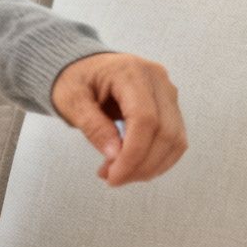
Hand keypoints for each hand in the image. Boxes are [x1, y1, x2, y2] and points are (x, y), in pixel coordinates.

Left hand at [49, 52, 188, 185]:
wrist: (82, 66)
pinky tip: (133, 167)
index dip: (134, 153)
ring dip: (151, 166)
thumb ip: (93, 125)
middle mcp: (157, 79)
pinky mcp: (170, 106)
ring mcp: (168, 92)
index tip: (114, 176)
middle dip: (141, 164)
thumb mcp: (71, 100)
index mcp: (131, 72)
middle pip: (165, 132)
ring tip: (119, 174)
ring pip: (175, 139)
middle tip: (113, 179)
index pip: (145, 119)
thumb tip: (115, 155)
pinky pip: (174, 139)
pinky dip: (157, 159)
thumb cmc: (73, 79)